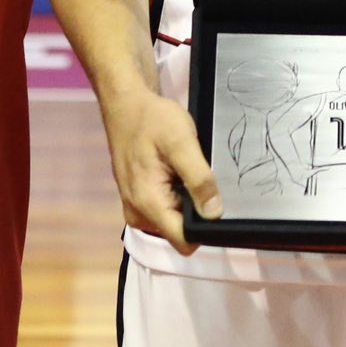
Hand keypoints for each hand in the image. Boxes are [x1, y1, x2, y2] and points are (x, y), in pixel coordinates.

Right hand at [101, 86, 221, 252]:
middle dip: (195, 211)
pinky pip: (166, 209)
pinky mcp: (138, 200)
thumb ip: (199, 179)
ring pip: (174, 220)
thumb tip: (214, 213)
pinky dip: (176, 195)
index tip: (218, 206)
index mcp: (147, 204)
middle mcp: (138, 215)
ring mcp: (136, 208)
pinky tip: (176, 172)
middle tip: (201, 179)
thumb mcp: (182, 143)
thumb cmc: (152, 120)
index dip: (205, 228)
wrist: (126, 105)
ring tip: (186, 172)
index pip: (183, 241)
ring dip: (186, 201)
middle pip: (180, 231)